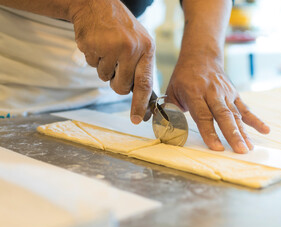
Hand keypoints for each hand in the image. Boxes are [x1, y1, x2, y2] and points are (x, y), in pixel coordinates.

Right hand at [70, 0, 154, 123]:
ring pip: (105, 77)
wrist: (97, 4)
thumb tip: (141, 96)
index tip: (137, 119)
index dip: (140, 104)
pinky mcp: (94, 46)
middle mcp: (131, 49)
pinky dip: (93, 58)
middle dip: (116, 84)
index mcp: (147, 49)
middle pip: (122, 86)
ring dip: (104, 68)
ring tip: (107, 48)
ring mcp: (112, 47)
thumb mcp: (139, 42)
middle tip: (115, 68)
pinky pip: (92, 66)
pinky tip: (98, 43)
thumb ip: (140, 67)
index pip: (145, 83)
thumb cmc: (121, 27)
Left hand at [166, 57, 269, 153]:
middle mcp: (212, 93)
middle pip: (224, 115)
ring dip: (244, 131)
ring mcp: (226, 93)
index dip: (210, 132)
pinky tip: (265, 130)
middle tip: (240, 150)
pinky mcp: (234, 93)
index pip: (203, 115)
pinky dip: (255, 120)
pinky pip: (245, 108)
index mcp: (195, 93)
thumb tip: (165, 130)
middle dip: (232, 134)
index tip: (217, 147)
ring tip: (249, 147)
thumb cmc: (184, 76)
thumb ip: (169, 110)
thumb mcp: (171, 90)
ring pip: (236, 114)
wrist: (201, 55)